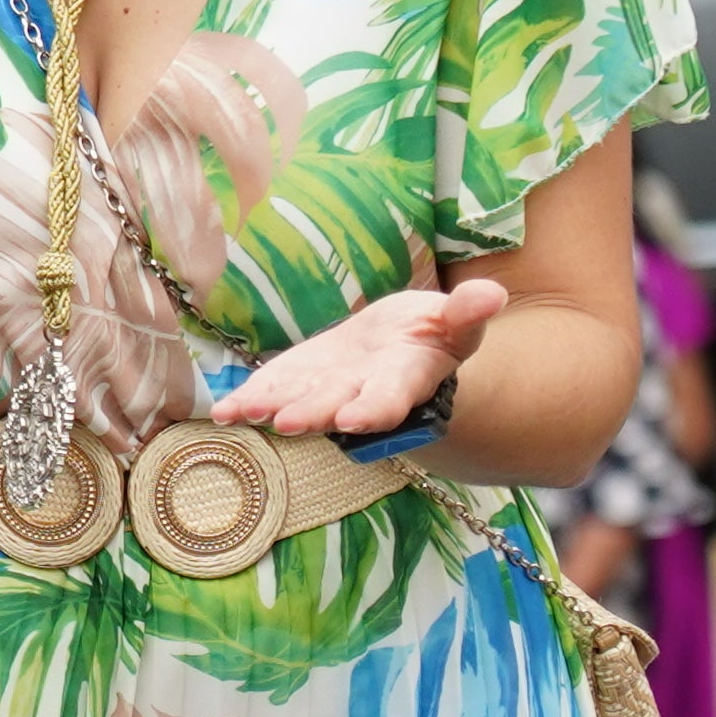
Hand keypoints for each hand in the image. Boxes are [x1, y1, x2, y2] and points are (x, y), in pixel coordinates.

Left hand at [205, 277, 505, 442]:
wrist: (398, 345)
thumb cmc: (433, 334)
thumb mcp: (456, 321)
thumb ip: (468, 314)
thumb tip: (492, 295)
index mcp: (403, 381)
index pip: (390, 400)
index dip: (373, 410)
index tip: (355, 418)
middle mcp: (360, 395)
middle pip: (335, 407)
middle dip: (313, 413)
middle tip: (289, 422)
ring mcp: (324, 392)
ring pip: (296, 403)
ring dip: (270, 408)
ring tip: (244, 412)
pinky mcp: (296, 383)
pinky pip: (269, 393)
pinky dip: (246, 402)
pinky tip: (223, 410)